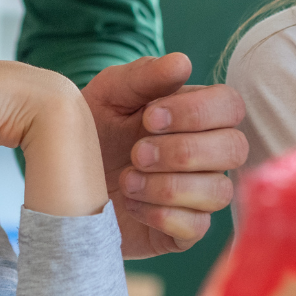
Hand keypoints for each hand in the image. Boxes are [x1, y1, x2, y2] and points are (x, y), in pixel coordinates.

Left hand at [81, 53, 247, 257]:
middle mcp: (208, 155)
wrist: (61, 179)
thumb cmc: (91, 130)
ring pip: (218, 192)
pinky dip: (161, 215)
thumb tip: (183, 63)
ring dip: (168, 186)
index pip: (230, 106)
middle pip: (234, 149)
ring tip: (127, 180)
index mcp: (197, 114)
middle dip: (183, 151)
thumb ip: (144, 75)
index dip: (196, 113)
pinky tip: (131, 204)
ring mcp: (199, 195)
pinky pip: (196, 228)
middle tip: (137, 152)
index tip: (150, 118)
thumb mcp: (109, 94)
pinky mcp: (183, 232)